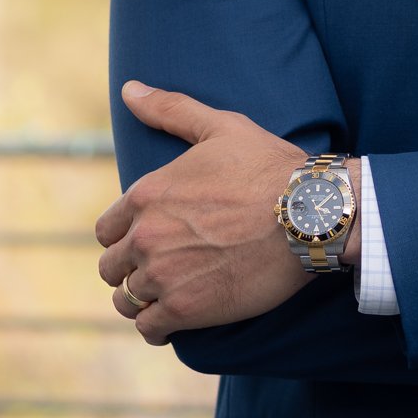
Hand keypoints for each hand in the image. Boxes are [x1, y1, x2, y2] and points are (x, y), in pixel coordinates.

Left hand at [94, 81, 313, 344]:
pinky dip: (157, 326)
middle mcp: (145, 236)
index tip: (149, 239)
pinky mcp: (186, 310)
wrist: (311, 213)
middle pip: (111, 268)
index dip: (125, 236)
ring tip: (166, 295)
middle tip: (161, 268)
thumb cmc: (270, 166)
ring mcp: (163, 275)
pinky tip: (174, 319)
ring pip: (125, 300)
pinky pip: (149, 328)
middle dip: (131, 269)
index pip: (106, 231)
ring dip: (141, 300)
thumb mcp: (220, 127)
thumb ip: (170, 109)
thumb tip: (129, 89)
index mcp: (145, 195)